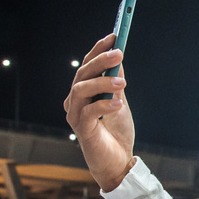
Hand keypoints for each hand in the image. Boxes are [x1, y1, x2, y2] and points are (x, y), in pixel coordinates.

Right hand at [64, 35, 135, 191]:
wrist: (118, 162)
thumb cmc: (117, 133)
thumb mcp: (119, 102)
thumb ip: (115, 83)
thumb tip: (118, 58)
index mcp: (83, 92)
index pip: (87, 65)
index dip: (98, 50)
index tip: (114, 36)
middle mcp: (75, 102)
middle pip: (82, 74)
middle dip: (101, 61)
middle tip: (119, 52)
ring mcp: (75, 116)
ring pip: (82, 90)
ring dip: (103, 82)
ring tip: (123, 82)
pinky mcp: (82, 131)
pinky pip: (89, 112)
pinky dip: (104, 105)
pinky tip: (119, 104)